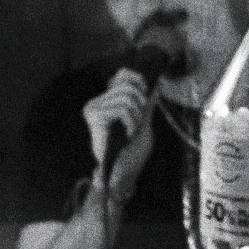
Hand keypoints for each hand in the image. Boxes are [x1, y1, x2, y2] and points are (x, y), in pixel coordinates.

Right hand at [82, 68, 157, 204]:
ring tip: (131, 131)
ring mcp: (93, 109)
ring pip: (127, 98)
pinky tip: (126, 135)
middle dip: (140, 105)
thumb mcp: (143, 122)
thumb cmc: (132, 152)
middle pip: (127, 86)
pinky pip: (122, 109)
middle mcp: (96, 103)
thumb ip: (146, 104)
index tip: (145, 96)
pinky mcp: (95, 117)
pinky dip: (131, 122)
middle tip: (137, 124)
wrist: (123, 173)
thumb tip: (154, 85)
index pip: (121, 75)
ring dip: (136, 117)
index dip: (137, 81)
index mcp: (106, 102)